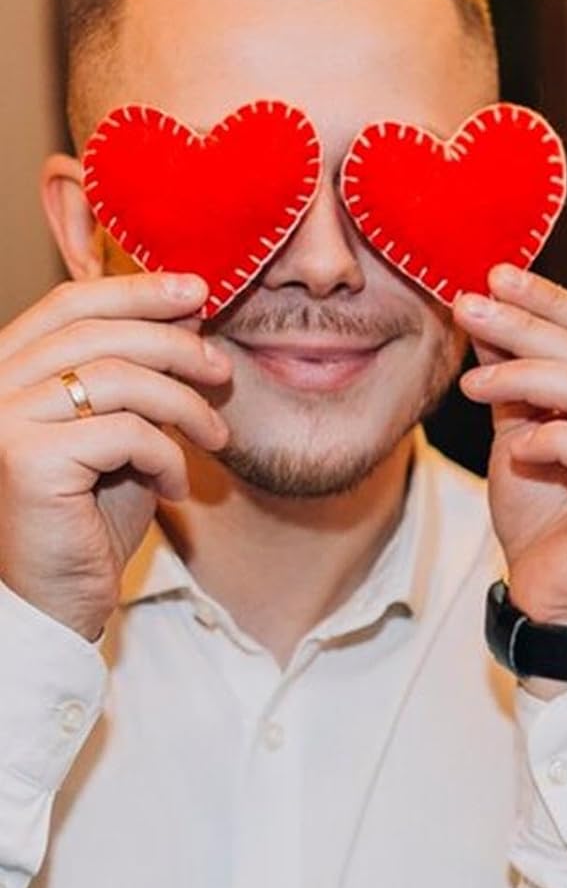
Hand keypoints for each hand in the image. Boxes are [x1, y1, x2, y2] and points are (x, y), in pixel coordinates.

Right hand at [0, 272, 230, 641]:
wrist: (59, 597)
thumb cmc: (91, 519)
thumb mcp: (124, 436)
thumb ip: (142, 383)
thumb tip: (187, 318)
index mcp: (10, 368)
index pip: (73, 303)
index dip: (139, 290)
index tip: (198, 292)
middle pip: (98, 331)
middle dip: (176, 344)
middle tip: (224, 373)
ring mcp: (4, 419)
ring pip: (117, 378)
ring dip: (185, 405)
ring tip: (215, 441)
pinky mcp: (28, 459)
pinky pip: (125, 432)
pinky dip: (167, 457)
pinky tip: (177, 490)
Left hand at [455, 265, 566, 624]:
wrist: (550, 596)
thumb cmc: (545, 519)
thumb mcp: (523, 428)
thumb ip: (518, 374)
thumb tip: (488, 306)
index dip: (553, 300)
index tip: (494, 278)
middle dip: (529, 326)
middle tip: (469, 310)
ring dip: (528, 378)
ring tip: (474, 385)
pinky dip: (553, 438)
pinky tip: (520, 446)